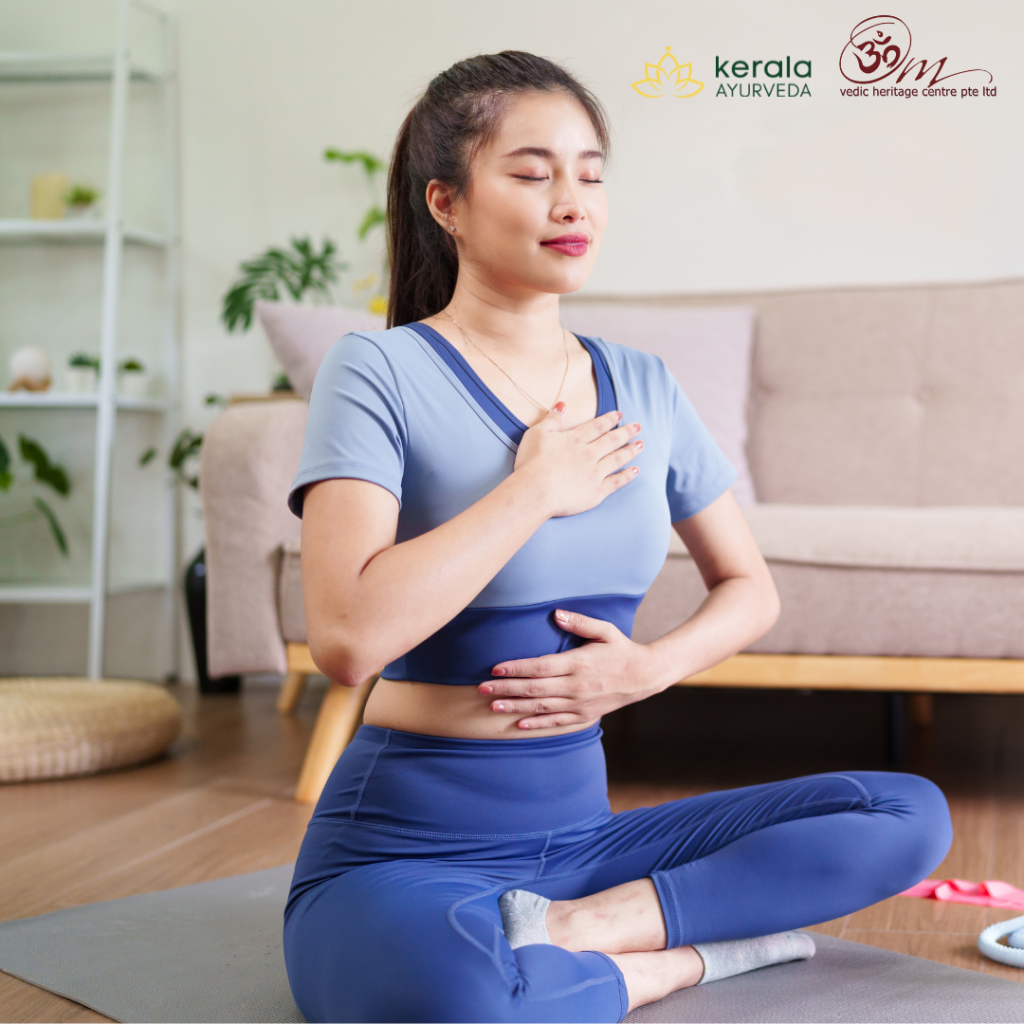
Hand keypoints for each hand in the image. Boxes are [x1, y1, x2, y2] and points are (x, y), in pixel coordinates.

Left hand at [478, 610, 660, 729]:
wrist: (644, 676)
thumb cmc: (621, 649)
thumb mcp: (605, 631)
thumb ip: (580, 622)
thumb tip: (556, 614)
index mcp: (578, 663)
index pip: (540, 667)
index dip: (516, 669)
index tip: (495, 670)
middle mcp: (576, 686)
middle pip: (534, 689)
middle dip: (506, 690)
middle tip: (481, 690)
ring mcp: (580, 704)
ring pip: (542, 708)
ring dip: (515, 708)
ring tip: (493, 707)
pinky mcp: (585, 715)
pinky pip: (557, 722)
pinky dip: (537, 724)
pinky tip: (519, 724)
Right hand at [514, 404, 641, 517]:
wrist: (535, 491)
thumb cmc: (532, 462)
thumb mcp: (538, 433)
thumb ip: (552, 419)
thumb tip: (562, 404)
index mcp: (575, 440)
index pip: (596, 426)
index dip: (609, 419)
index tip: (619, 414)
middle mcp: (589, 454)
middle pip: (611, 440)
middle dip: (626, 432)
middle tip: (638, 426)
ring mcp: (595, 473)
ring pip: (617, 459)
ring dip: (630, 451)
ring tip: (641, 445)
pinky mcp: (596, 492)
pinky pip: (616, 482)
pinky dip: (626, 476)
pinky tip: (635, 471)